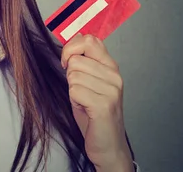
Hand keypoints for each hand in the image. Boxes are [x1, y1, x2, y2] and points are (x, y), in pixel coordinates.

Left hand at [61, 33, 133, 170]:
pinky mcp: (104, 104)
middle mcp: (114, 76)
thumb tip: (73, 38)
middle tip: (79, 90)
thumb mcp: (89, 81)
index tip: (67, 61)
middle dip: (70, 75)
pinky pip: (75, 90)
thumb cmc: (94, 113)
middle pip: (75, 59)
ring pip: (73, 75)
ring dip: (72, 90)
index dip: (71, 47)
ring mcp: (112, 90)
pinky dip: (74, 100)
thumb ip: (84, 61)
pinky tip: (85, 108)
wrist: (107, 145)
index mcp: (111, 67)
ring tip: (84, 101)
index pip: (90, 40)